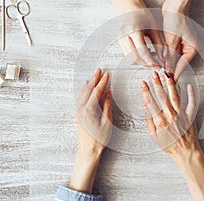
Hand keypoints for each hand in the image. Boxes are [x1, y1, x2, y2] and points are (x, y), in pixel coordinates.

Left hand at [69, 68, 112, 193]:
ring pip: (83, 93)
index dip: (102, 82)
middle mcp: (81, 109)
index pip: (97, 91)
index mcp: (89, 110)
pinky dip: (84, 91)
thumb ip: (107, 106)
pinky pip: (80, 98)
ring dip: (88, 84)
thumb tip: (108, 93)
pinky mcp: (78, 114)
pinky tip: (85, 88)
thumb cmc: (99, 138)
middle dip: (94, 79)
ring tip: (93, 76)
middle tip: (99, 70)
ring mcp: (78, 111)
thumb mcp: (107, 122)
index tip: (107, 75)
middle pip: (88, 90)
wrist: (88, 150)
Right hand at [118, 6, 163, 67]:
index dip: (151, 61)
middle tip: (155, 63)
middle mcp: (125, 36)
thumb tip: (162, 57)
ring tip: (151, 57)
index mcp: (134, 30)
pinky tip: (145, 53)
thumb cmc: (141, 13)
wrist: (129, 6)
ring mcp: (121, 39)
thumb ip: (158, 43)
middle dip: (146, 63)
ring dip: (141, 62)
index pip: (142, 52)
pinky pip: (128, 55)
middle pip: (134, 58)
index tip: (158, 64)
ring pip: (130, 59)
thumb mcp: (153, 27)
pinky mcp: (120, 42)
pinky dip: (137, 58)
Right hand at [140, 70, 199, 158]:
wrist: (185, 152)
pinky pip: (191, 103)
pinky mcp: (190, 116)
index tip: (143, 83)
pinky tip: (189, 86)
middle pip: (162, 96)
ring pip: (175, 96)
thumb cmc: (169, 145)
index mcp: (160, 120)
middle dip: (157, 83)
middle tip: (153, 74)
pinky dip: (191, 94)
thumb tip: (146, 107)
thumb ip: (149, 121)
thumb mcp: (154, 136)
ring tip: (167, 76)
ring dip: (170, 85)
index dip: (146, 91)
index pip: (151, 102)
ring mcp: (181, 114)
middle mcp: (170, 115)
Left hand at [162, 4, 199, 81]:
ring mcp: (183, 45)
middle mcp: (189, 47)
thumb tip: (168, 68)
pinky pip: (171, 53)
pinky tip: (160, 62)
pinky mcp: (176, 41)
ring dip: (168, 64)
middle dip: (171, 70)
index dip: (175, 73)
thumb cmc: (176, 18)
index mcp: (192, 48)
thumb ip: (170, 55)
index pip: (182, 64)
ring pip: (175, 59)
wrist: (175, 4)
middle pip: (179, 63)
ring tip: (160, 72)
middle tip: (163, 79)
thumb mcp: (172, 40)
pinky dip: (166, 57)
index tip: (170, 81)